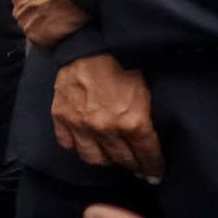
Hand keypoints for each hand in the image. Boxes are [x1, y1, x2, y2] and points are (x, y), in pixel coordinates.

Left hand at [11, 0, 90, 48]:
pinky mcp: (39, 38)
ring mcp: (27, 25)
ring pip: (35, 31)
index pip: (25, 3)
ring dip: (46, 30)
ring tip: (64, 25)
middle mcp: (18, 11)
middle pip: (28, 18)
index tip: (53, 1)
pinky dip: (51, 43)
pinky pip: (43, 45)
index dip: (40, 3)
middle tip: (60, 14)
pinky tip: (63, 36)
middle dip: (41, 17)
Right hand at [51, 54, 163, 180]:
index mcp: (132, 121)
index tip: (156, 174)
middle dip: (134, 167)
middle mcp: (105, 128)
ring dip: (106, 161)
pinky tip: (87, 144)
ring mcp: (80, 125)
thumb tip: (153, 138)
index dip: (153, 167)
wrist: (89, 43)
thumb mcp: (147, 89)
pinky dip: (78, 147)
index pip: (147, 156)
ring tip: (113, 157)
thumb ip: (148, 117)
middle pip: (122, 161)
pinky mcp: (61, 117)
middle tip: (139, 170)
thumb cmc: (124, 61)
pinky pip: (68, 144)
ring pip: (94, 159)